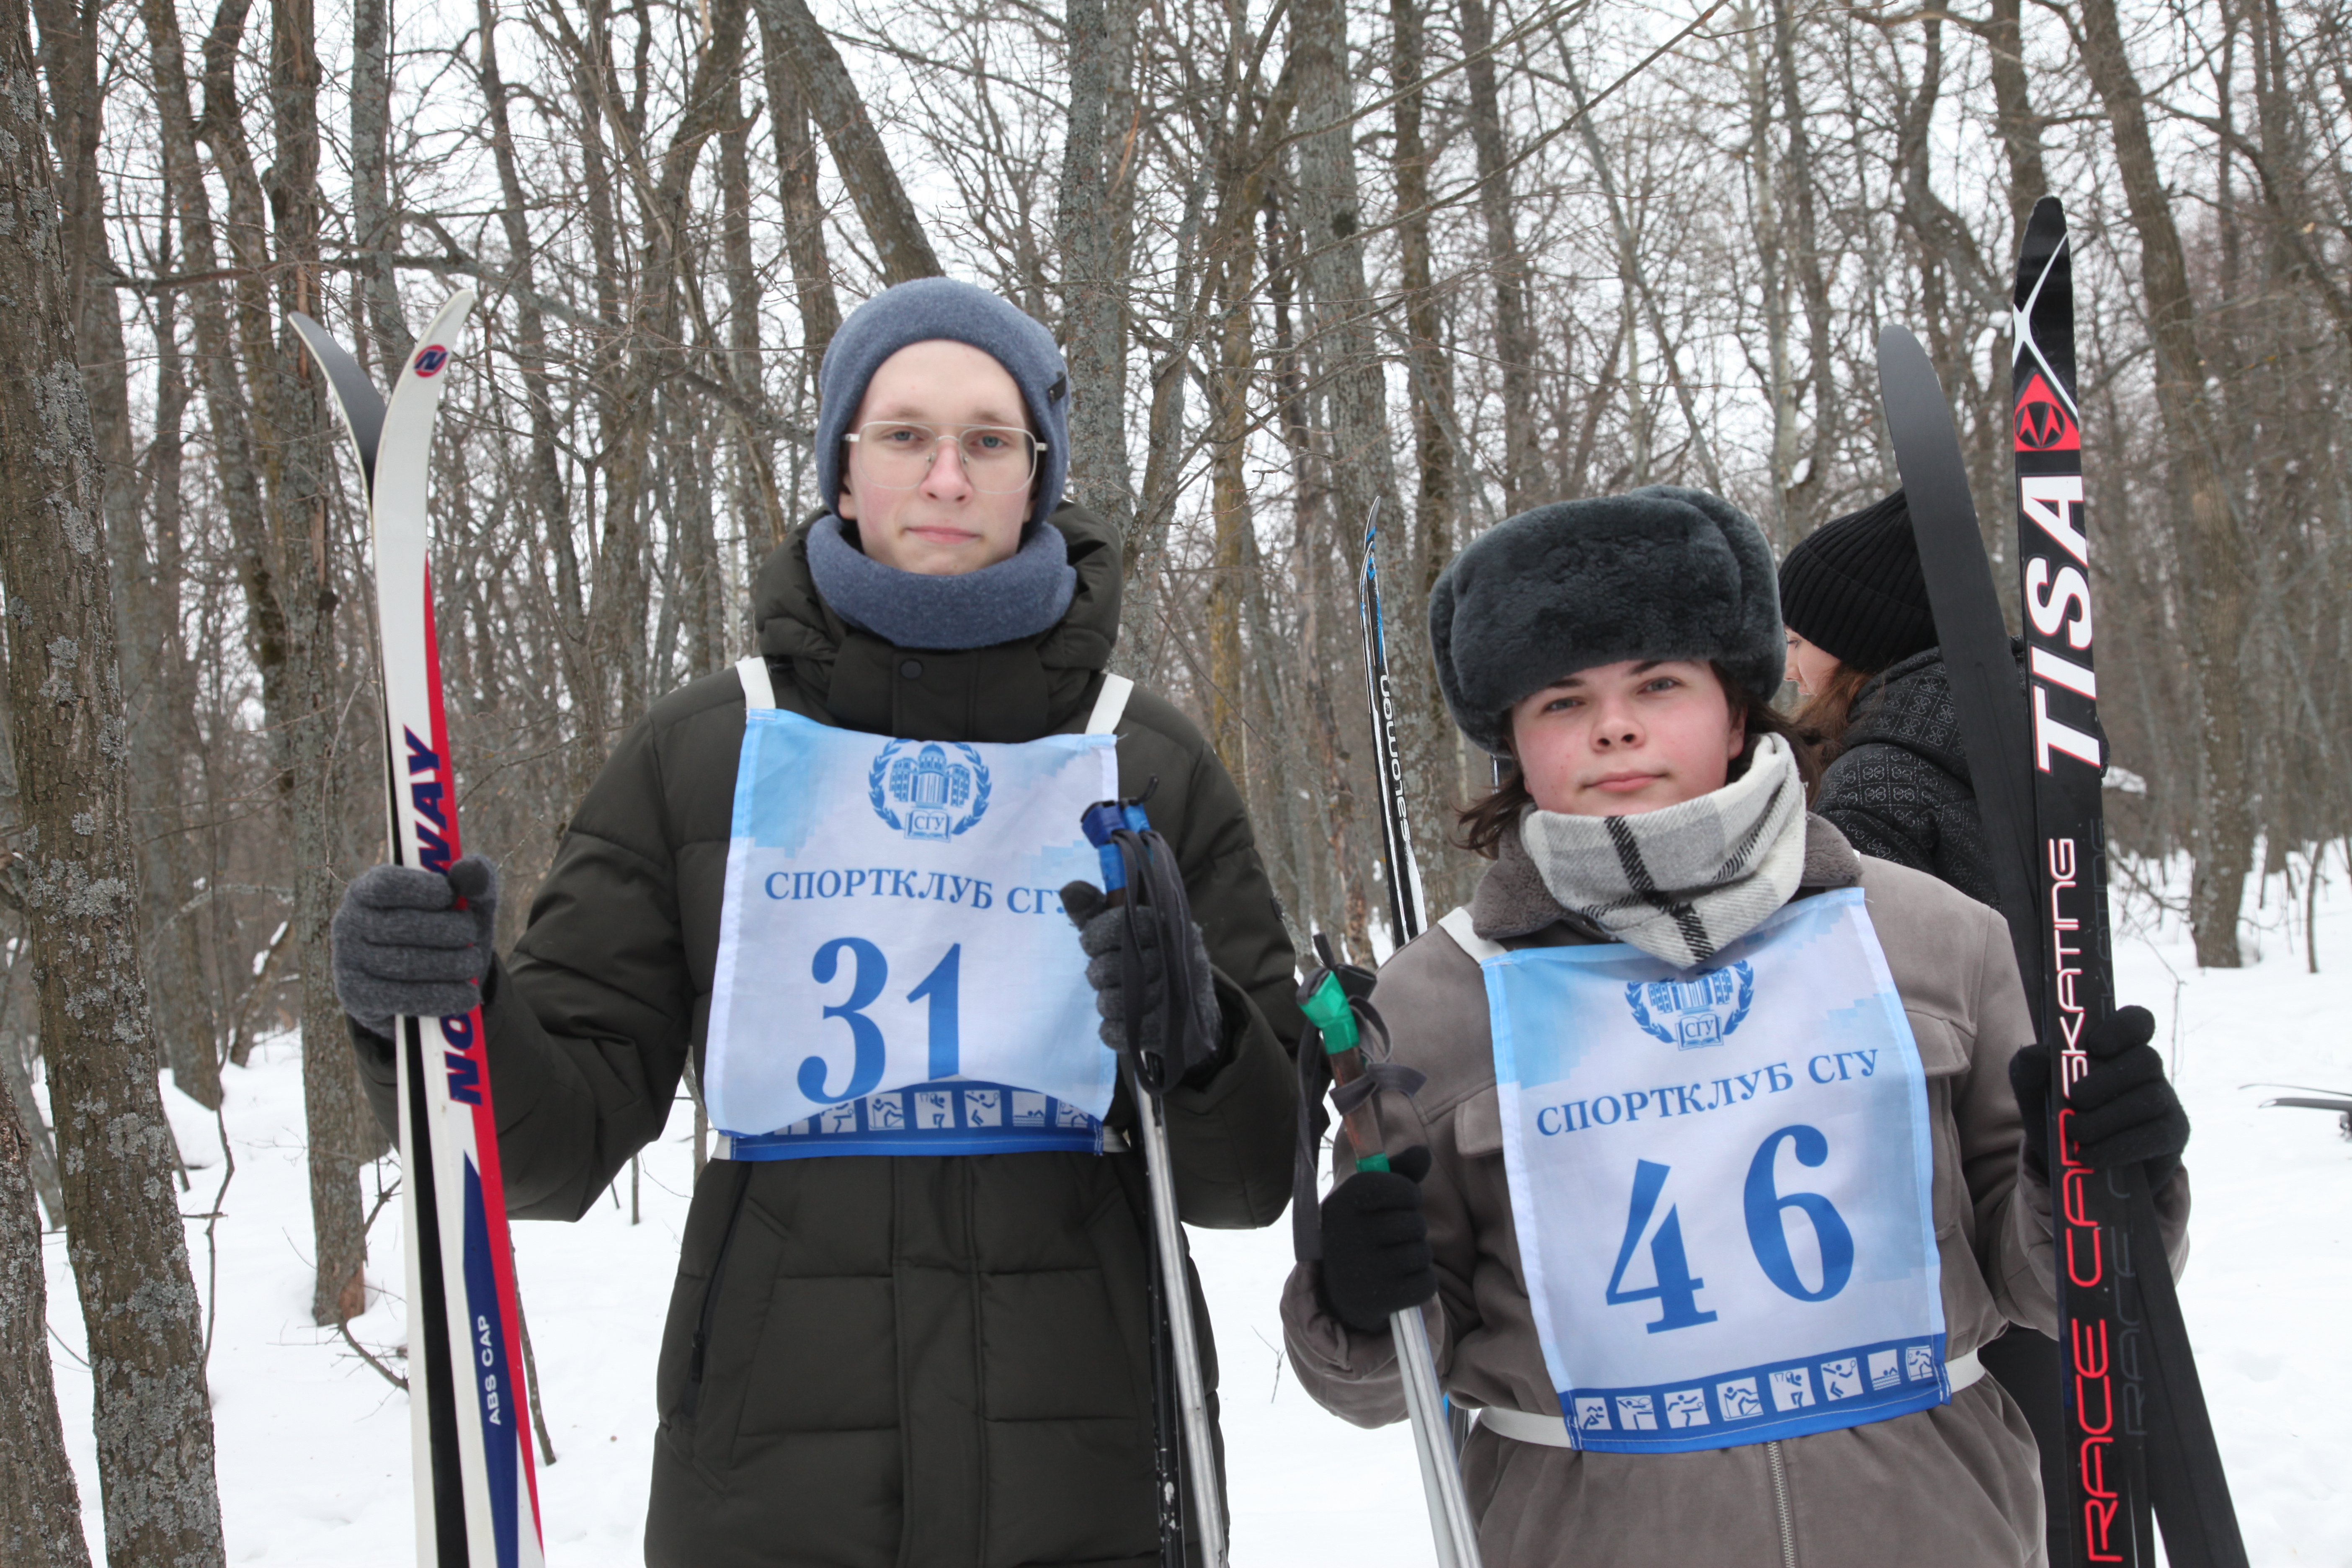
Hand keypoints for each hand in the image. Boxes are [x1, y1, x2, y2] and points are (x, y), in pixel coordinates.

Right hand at [332, 857, 498, 1038]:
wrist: (428, 981)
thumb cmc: (447, 930)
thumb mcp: (466, 903)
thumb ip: (474, 879)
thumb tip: (471, 870)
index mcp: (368, 889)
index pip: (387, 884)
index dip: (422, 889)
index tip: (450, 896)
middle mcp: (349, 922)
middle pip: (402, 925)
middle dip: (449, 931)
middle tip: (472, 936)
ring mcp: (347, 960)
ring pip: (405, 963)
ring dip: (451, 965)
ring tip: (473, 964)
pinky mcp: (354, 997)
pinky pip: (400, 998)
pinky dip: (440, 998)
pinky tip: (465, 995)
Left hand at [1061, 881, 1222, 1083]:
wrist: (1190, 1009)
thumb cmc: (1149, 959)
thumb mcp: (1123, 930)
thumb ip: (1096, 911)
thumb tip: (1069, 889)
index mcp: (1165, 924)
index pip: (1120, 924)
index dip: (1096, 936)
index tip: (1091, 944)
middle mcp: (1175, 955)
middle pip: (1113, 966)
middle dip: (1099, 973)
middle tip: (1105, 975)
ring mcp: (1175, 993)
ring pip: (1116, 1001)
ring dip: (1106, 1002)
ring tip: (1113, 998)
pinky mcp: (1169, 1028)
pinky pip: (1125, 1032)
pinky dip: (1113, 1030)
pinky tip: (1116, 1024)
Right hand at [1318, 1145, 1436, 1333]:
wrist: (1338, 1290)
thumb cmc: (1362, 1232)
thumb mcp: (1371, 1199)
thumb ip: (1399, 1172)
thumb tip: (1423, 1152)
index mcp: (1344, 1201)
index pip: (1401, 1188)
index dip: (1408, 1194)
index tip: (1399, 1202)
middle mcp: (1348, 1233)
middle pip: (1415, 1223)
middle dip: (1413, 1229)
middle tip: (1394, 1236)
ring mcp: (1362, 1268)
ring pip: (1422, 1253)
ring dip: (1417, 1255)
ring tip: (1396, 1258)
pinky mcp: (1377, 1298)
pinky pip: (1426, 1284)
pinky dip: (1422, 1283)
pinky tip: (1402, 1281)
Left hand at [2009, 1005, 2188, 1185]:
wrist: (2077, 1165)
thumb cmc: (2058, 1113)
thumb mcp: (2034, 1091)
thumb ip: (2027, 1068)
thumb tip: (2037, 1054)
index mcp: (2117, 1047)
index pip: (2137, 1021)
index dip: (2122, 1027)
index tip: (2095, 1045)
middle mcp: (2146, 1069)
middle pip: (2146, 1060)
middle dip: (2108, 1080)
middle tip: (2075, 1098)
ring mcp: (2165, 1100)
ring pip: (2150, 1099)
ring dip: (2107, 1118)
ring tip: (2074, 1132)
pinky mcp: (2172, 1134)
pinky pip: (2155, 1136)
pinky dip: (2117, 1146)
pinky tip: (2089, 1155)